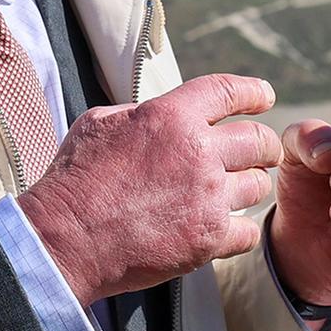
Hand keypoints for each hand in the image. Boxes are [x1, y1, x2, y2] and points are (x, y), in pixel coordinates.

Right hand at [17, 74, 283, 303]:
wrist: (65, 239)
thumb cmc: (74, 180)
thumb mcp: (99, 123)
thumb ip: (140, 113)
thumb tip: (158, 113)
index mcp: (170, 116)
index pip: (229, 92)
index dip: (254, 92)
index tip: (265, 97)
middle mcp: (197, 151)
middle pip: (259, 140)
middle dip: (264, 146)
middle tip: (261, 155)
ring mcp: (207, 196)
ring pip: (258, 186)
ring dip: (249, 188)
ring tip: (234, 194)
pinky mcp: (207, 238)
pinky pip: (248, 231)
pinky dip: (240, 230)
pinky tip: (225, 230)